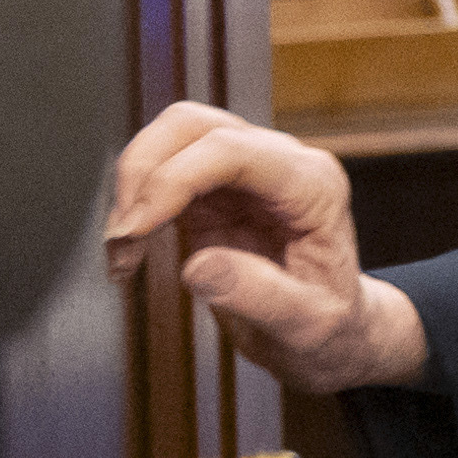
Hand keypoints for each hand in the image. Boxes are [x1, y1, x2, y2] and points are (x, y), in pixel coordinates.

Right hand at [102, 99, 431, 392]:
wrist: (334, 333)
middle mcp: (281, 164)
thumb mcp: (307, 326)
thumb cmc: (331, 326)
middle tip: (122, 237)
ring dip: (133, 186)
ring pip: (172, 137)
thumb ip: (260, 296)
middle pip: (194, 125)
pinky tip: (129, 252)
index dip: (176, 178)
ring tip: (122, 251)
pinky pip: (163, 172)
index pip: (234, 150)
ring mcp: (246, 171)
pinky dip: (135, 206)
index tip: (137, 227)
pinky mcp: (216, 189)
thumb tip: (199, 267)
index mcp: (313, 186)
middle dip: (144, 172)